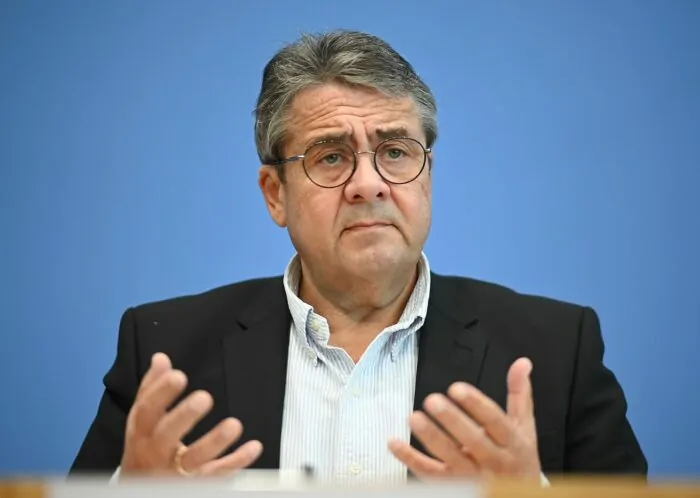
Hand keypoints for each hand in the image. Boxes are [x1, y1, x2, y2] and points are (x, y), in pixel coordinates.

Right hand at [120, 352, 262, 476]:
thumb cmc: (145, 448)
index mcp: (142, 432)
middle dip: (184, 417)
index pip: (146, 411)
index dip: (160, 393)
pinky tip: (253, 447)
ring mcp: (175, 471)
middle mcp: (155, 452)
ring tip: (234, 425)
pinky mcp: (195, 484)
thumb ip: (152, 389)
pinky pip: (217, 474)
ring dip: (215, 442)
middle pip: (165, 436)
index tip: (178, 376)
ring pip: (194, 459)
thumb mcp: (143, 420)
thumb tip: (160, 359)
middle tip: (204, 398)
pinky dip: (236, 461)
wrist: (141, 489)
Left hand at [389, 358, 540, 479]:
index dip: (476, 404)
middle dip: (452, 420)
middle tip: (433, 400)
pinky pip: (430, 473)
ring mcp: (472, 476)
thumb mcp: (524, 426)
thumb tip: (522, 363)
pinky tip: (394, 443)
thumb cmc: (518, 457)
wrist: (520, 496)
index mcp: (511, 441)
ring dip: (431, 438)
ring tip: (414, 417)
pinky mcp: (453, 485)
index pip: (494, 421)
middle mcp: (493, 460)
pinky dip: (410, 459)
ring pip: (450, 458)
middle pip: (472, 441)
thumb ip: (519, 394)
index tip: (457, 388)